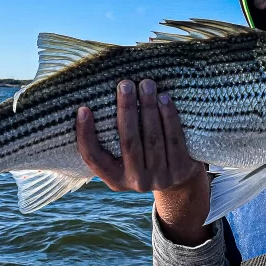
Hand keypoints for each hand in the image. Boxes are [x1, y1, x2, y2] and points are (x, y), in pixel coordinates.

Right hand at [76, 79, 210, 244]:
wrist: (180, 181)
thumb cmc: (143, 157)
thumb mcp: (124, 159)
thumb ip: (111, 140)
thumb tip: (94, 101)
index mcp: (115, 179)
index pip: (93, 158)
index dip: (85, 135)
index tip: (83, 109)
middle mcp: (137, 181)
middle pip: (129, 142)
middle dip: (126, 110)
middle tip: (124, 84)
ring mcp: (161, 177)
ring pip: (153, 138)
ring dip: (149, 108)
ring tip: (146, 84)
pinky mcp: (182, 169)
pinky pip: (174, 138)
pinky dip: (169, 116)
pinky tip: (164, 98)